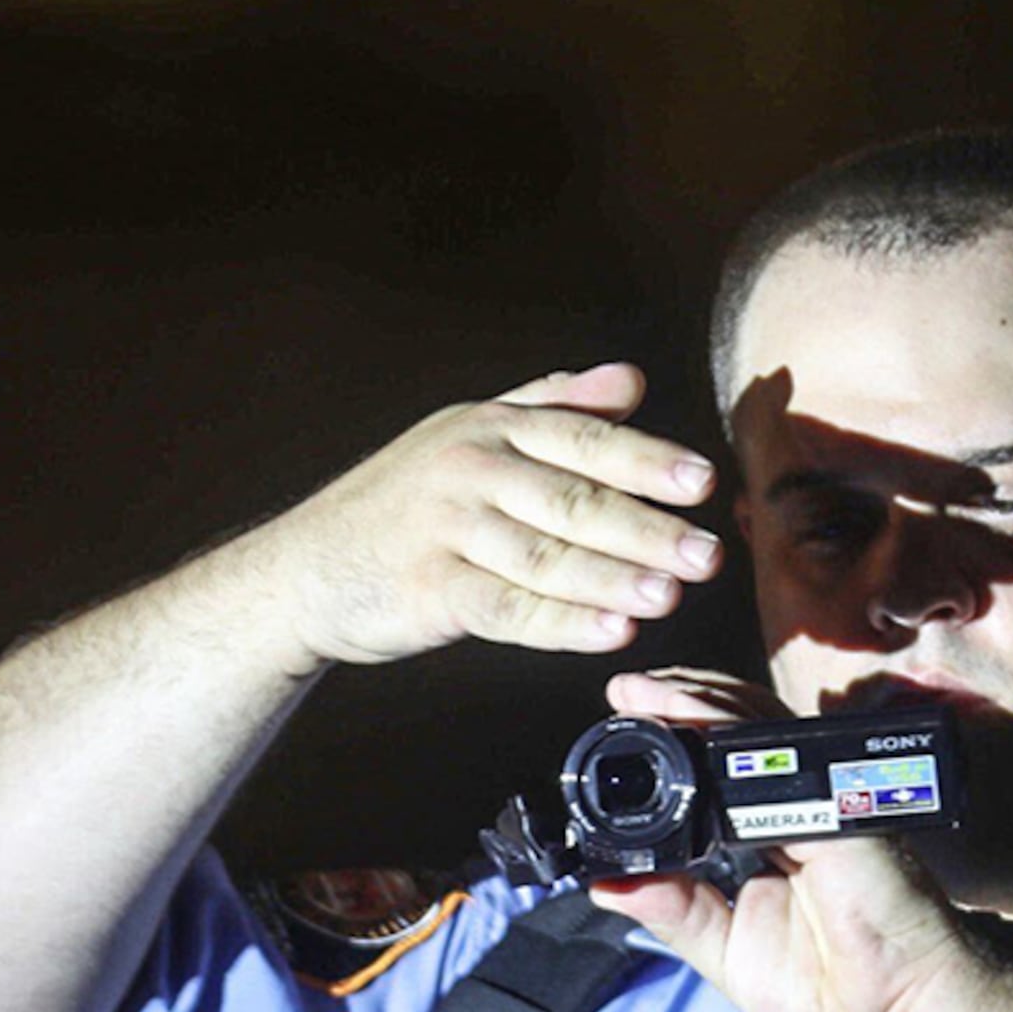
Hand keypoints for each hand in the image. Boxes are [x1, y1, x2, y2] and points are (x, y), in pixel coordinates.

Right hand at [273, 365, 723, 668]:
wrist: (304, 566)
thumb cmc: (405, 501)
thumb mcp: (470, 432)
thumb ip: (552, 405)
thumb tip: (630, 380)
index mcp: (491, 427)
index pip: (581, 438)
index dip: (645, 459)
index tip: (703, 481)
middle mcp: (470, 469)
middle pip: (572, 499)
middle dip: (646, 527)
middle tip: (708, 551)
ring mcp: (447, 530)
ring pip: (544, 556)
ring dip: (612, 577)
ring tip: (672, 595)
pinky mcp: (430, 590)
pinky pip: (508, 608)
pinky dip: (563, 623)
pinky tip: (613, 631)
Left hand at [588, 669, 993, 1011]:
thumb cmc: (830, 994)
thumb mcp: (726, 952)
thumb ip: (673, 912)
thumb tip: (606, 886)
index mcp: (766, 841)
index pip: (714, 778)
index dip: (672, 751)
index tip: (622, 736)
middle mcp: (795, 810)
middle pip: (733, 738)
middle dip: (676, 708)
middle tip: (624, 693)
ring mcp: (821, 800)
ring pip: (753, 730)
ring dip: (693, 704)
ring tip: (640, 692)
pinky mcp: (839, 803)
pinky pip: (781, 752)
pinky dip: (731, 727)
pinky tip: (687, 713)